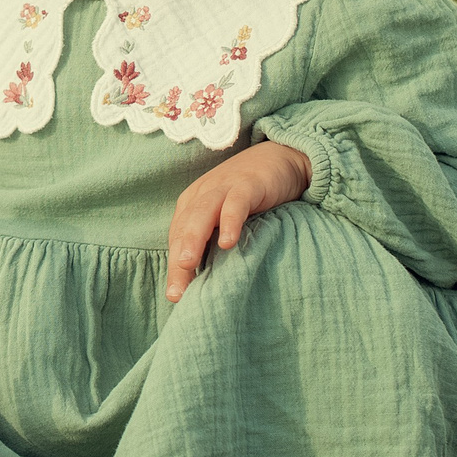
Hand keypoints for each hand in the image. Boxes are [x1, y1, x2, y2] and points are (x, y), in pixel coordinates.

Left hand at [165, 142, 310, 301]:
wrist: (281, 158)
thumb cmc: (250, 196)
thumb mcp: (226, 218)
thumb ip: (213, 241)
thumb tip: (203, 282)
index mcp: (192, 205)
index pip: (177, 240)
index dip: (174, 268)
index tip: (175, 297)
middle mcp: (202, 196)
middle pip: (184, 229)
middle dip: (178, 260)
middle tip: (176, 291)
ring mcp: (223, 188)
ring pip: (202, 214)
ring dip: (193, 238)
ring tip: (188, 264)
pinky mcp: (247, 184)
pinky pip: (235, 203)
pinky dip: (230, 220)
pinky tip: (228, 242)